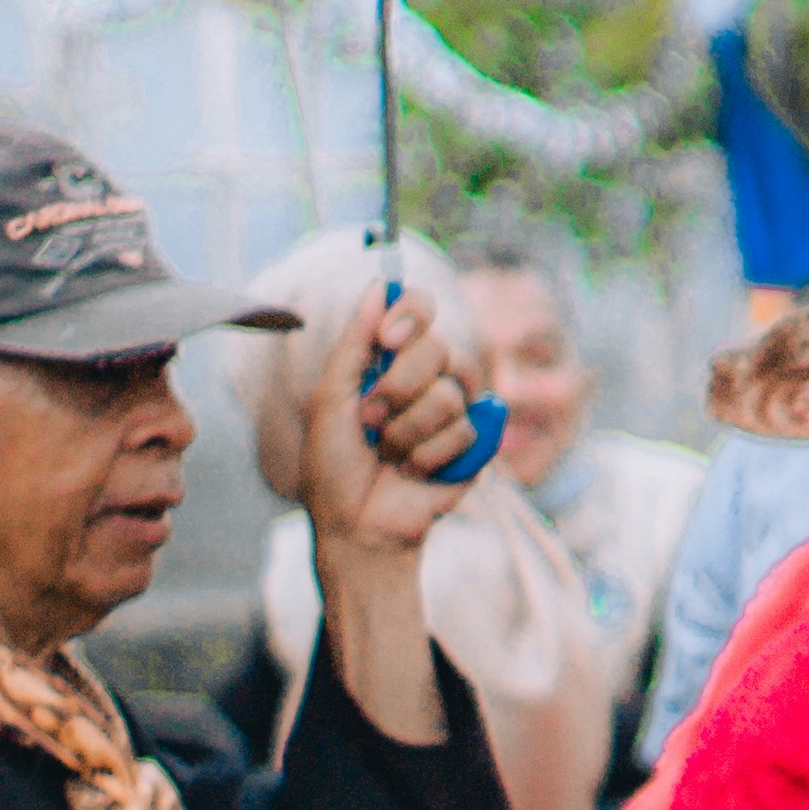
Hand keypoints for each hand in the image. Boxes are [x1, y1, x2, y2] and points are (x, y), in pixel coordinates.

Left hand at [302, 279, 481, 557]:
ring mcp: (456, 412)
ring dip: (407, 431)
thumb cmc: (334, 465)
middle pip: (439, 349)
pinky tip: (414, 471)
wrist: (356, 522)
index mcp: (393, 361)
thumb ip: (355, 342)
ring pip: (449, 395)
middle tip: (371, 419)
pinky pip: (465, 432)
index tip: (387, 339)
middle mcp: (429, 379)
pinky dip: (428, 456)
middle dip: (397, 388)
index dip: (412, 314)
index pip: (422, 311)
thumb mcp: (331, 397)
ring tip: (390, 454)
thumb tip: (378, 287)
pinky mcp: (477, 446)